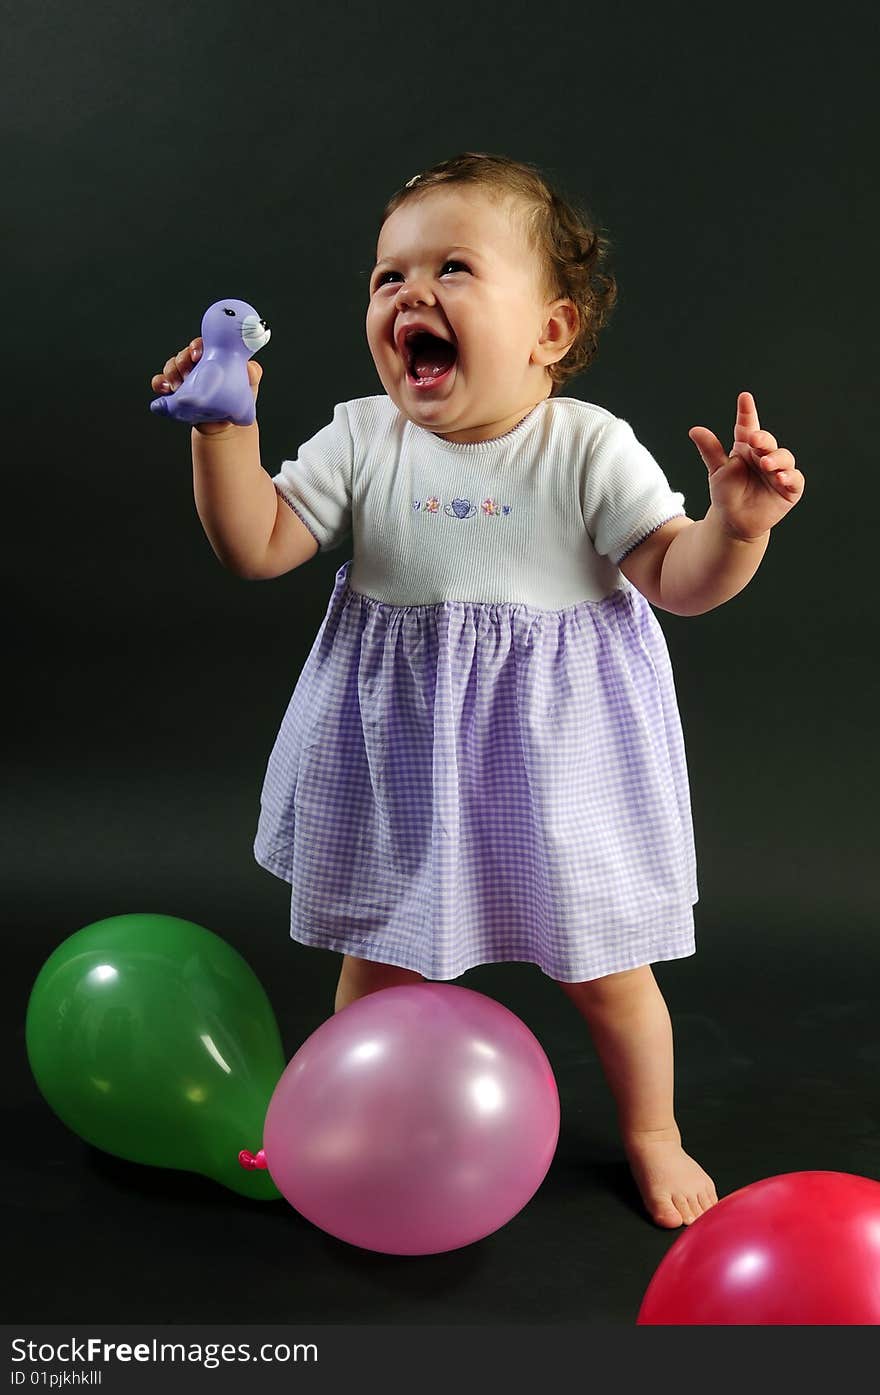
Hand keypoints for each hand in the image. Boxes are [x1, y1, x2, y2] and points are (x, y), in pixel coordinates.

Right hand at [149, 337, 262, 433]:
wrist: (228, 423)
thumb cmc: (239, 398)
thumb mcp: (250, 385)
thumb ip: (253, 374)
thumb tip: (250, 367)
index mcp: (212, 357)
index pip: (200, 345)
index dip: (196, 346)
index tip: (197, 355)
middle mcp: (196, 364)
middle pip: (183, 355)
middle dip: (182, 362)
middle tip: (188, 375)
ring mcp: (184, 378)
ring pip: (171, 366)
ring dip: (171, 373)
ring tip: (178, 386)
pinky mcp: (175, 392)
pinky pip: (161, 383)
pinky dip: (159, 383)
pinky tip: (165, 390)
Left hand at [688, 391, 803, 540]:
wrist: (733, 522)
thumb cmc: (726, 494)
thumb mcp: (717, 471)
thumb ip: (710, 450)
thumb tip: (694, 430)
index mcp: (747, 448)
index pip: (748, 426)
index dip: (747, 412)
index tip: (744, 398)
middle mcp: (765, 456)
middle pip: (767, 442)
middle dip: (762, 439)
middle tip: (754, 439)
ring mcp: (779, 471)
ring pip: (784, 458)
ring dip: (776, 459)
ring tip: (765, 463)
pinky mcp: (789, 489)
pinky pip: (794, 479)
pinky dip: (789, 476)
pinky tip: (780, 477)